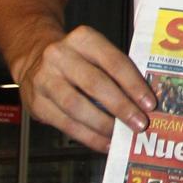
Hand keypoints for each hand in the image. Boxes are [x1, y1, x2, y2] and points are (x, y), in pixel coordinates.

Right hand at [15, 24, 154, 151]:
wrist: (33, 58)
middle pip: (95, 83)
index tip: (150, 104)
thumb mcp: (95, 52)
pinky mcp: (36, 103)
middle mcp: (60, 56)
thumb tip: (143, 103)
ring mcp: (44, 79)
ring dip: (103, 124)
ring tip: (121, 135)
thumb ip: (117, 71)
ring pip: (76, 106)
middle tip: (140, 124)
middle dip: (121, 106)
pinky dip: (88, 136)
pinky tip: (104, 143)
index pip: (114, 61)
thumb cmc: (76, 58)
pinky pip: (65, 123)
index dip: (133, 84)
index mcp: (82, 39)